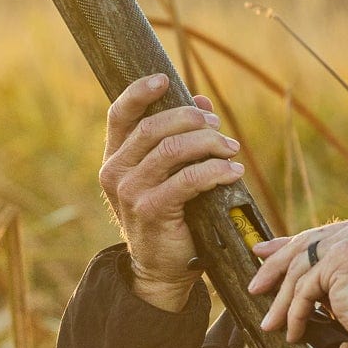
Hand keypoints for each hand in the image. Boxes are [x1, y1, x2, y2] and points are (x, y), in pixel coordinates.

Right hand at [99, 74, 244, 310]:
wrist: (160, 268)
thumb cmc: (168, 216)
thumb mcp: (168, 174)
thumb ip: (179, 137)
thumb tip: (201, 100)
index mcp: (115, 158)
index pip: (120, 115)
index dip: (140, 92)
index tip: (164, 79)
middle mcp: (116, 172)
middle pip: (153, 127)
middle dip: (192, 119)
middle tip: (218, 126)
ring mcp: (130, 192)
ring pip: (172, 149)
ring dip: (209, 143)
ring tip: (231, 149)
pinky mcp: (151, 210)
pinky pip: (188, 179)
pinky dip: (215, 170)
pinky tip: (232, 171)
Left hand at [248, 214, 347, 347]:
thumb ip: (326, 267)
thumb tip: (287, 265)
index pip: (318, 233)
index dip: (286, 245)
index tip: (262, 252)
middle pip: (305, 245)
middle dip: (274, 267)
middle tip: (255, 286)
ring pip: (301, 270)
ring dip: (283, 301)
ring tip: (271, 323)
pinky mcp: (340, 260)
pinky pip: (306, 289)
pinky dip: (296, 313)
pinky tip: (294, 331)